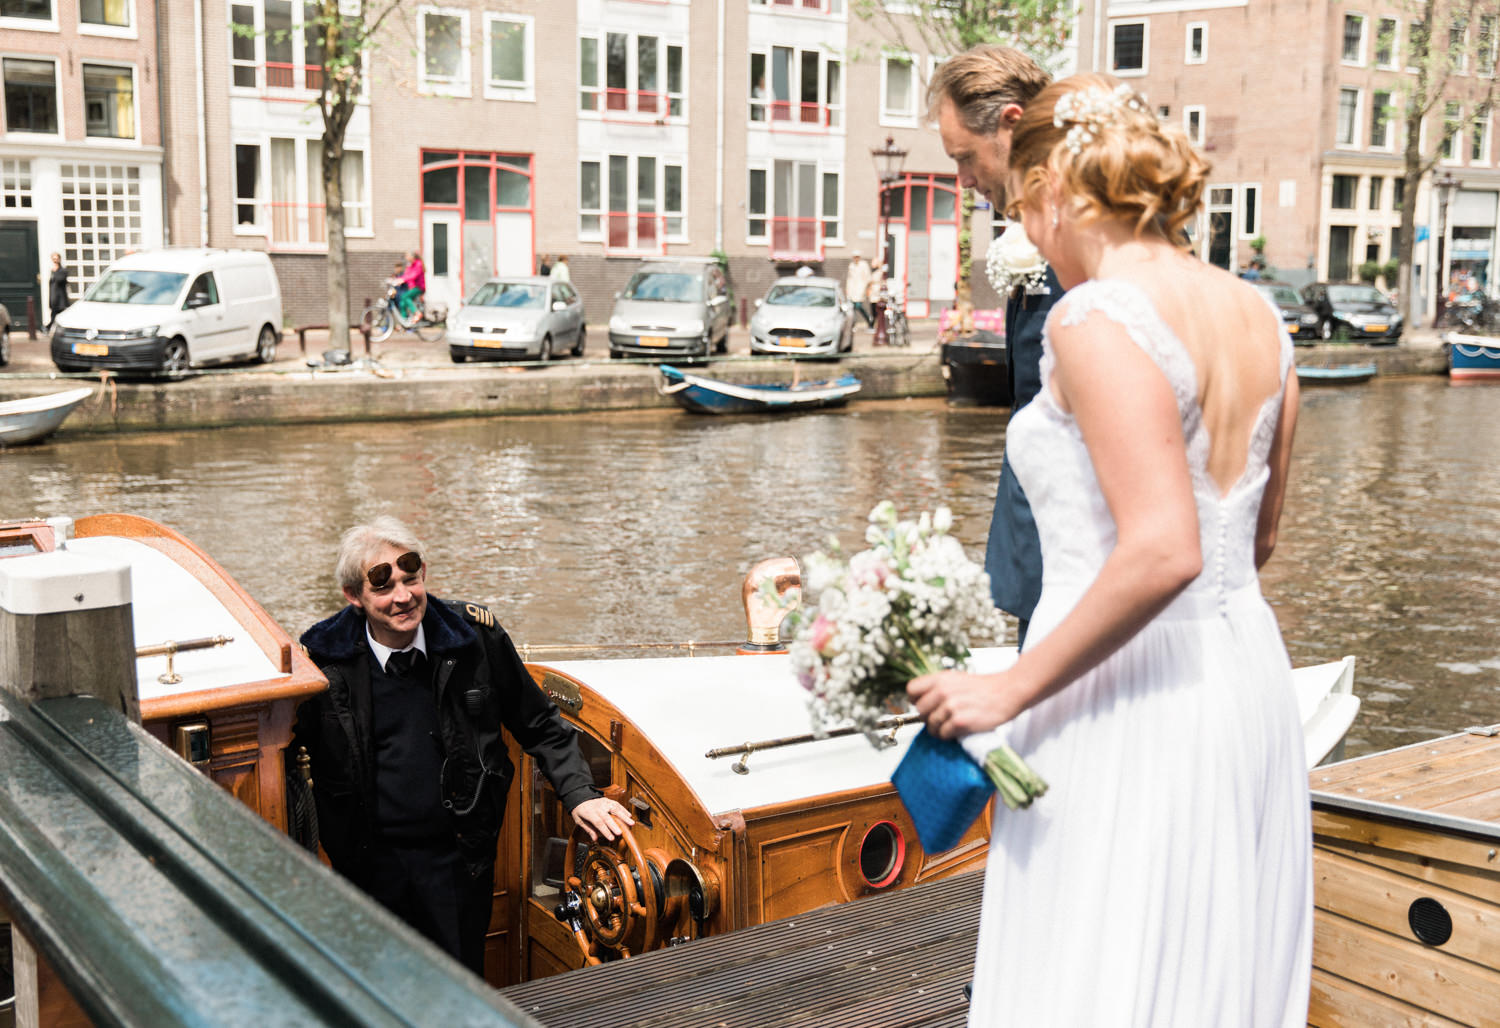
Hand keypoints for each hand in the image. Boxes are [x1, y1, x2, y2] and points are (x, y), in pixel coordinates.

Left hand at [571, 797, 634, 842]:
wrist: (580, 798)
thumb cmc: (581, 811)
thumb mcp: (580, 821)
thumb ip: (588, 830)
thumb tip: (595, 839)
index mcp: (590, 813)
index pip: (599, 823)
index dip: (606, 831)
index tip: (611, 838)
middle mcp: (598, 807)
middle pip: (608, 817)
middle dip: (615, 825)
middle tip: (621, 833)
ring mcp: (604, 802)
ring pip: (615, 809)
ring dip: (624, 816)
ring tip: (631, 823)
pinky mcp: (608, 800)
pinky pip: (617, 804)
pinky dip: (624, 810)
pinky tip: (629, 815)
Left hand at [906, 670, 1020, 739]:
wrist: (1007, 692)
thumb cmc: (983, 687)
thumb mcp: (956, 679)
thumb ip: (937, 687)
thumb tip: (919, 702)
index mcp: (940, 679)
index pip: (911, 690)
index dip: (916, 700)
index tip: (925, 705)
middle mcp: (943, 691)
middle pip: (920, 711)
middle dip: (929, 718)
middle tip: (942, 718)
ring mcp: (951, 706)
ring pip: (931, 726)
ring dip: (939, 729)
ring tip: (951, 725)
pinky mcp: (960, 721)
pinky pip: (943, 734)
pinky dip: (949, 736)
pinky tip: (959, 729)